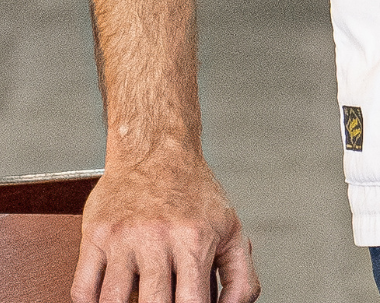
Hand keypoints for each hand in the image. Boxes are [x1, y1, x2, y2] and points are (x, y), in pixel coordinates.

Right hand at [72, 142, 259, 302]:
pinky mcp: (95, 235)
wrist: (155, 148)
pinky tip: (108, 299)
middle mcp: (157, 238)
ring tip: (136, 298)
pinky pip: (82, 291)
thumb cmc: (193, 193)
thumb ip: (241, 277)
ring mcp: (122, 238)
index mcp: (194, 240)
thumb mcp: (230, 229)